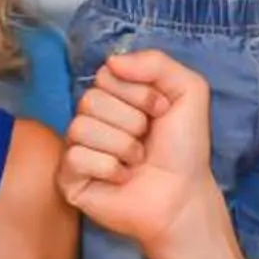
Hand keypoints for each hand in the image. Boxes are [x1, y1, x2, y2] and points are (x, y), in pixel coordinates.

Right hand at [59, 49, 220, 247]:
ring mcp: (78, 147)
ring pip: (81, 127)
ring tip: (136, 162)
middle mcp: (93, 118)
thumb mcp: (189, 92)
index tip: (161, 112)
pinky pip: (76, 157)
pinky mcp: (69, 177)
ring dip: (123, 147)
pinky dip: (108, 168)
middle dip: (132, 121)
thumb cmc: (184, 149)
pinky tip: (122, 178)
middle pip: (91, 99)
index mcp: (115, 96)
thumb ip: (157, 63)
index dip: (139, 93)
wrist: (183, 196)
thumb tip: (111, 61)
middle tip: (148, 141)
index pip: (106, 74)